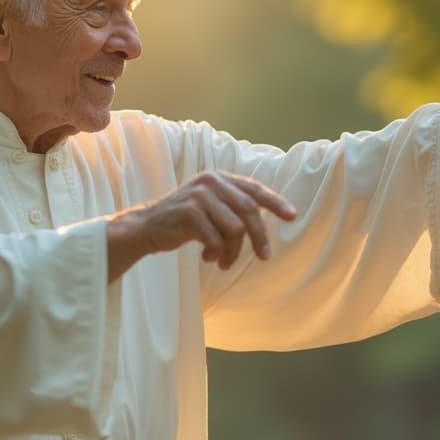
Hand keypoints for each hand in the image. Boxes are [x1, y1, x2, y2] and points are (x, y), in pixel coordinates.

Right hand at [107, 171, 297, 279]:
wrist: (147, 227)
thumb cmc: (183, 221)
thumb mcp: (210, 206)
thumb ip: (232, 207)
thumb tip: (263, 223)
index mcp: (219, 178)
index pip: (255, 189)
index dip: (276, 202)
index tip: (292, 216)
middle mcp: (211, 182)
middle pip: (250, 210)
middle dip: (259, 237)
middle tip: (264, 257)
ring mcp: (200, 196)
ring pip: (235, 228)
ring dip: (234, 251)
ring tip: (225, 262)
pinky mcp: (189, 212)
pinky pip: (216, 239)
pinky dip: (215, 253)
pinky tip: (208, 258)